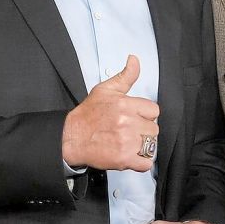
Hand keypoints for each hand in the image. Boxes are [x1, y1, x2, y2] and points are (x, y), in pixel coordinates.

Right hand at [62, 55, 159, 170]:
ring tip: (129, 143)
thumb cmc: (87, 115)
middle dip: (144, 131)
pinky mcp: (123, 159)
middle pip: (153, 129)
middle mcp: (127, 122)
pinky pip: (145, 163)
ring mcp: (126, 141)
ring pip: (151, 145)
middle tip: (130, 132)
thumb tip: (134, 60)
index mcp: (125, 104)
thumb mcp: (106, 90)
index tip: (136, 118)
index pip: (153, 111)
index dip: (145, 115)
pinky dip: (141, 162)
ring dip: (143, 147)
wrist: (71, 138)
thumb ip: (125, 76)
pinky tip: (131, 156)